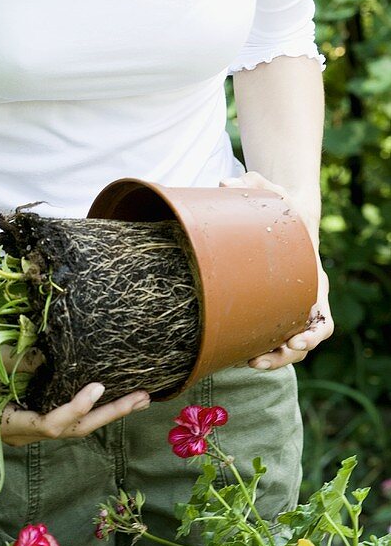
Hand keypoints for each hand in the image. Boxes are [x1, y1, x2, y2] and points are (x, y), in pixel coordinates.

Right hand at [0, 346, 150, 446]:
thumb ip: (14, 363)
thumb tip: (45, 356)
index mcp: (10, 425)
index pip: (52, 424)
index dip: (77, 408)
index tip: (98, 385)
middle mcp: (25, 430)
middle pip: (75, 429)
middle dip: (110, 414)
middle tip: (142, 397)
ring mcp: (31, 423)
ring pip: (75, 424)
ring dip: (108, 411)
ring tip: (140, 397)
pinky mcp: (33, 410)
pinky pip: (67, 412)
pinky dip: (90, 404)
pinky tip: (111, 394)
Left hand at [219, 172, 333, 370]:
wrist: (282, 212)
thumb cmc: (281, 206)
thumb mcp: (270, 191)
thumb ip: (251, 185)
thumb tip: (223, 183)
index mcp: (313, 279)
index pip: (323, 318)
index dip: (312, 334)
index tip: (296, 340)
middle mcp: (307, 298)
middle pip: (306, 340)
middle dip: (286, 355)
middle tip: (259, 360)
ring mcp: (292, 305)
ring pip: (290, 345)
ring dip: (274, 359)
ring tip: (250, 361)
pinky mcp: (274, 306)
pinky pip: (274, 336)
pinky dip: (264, 348)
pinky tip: (243, 351)